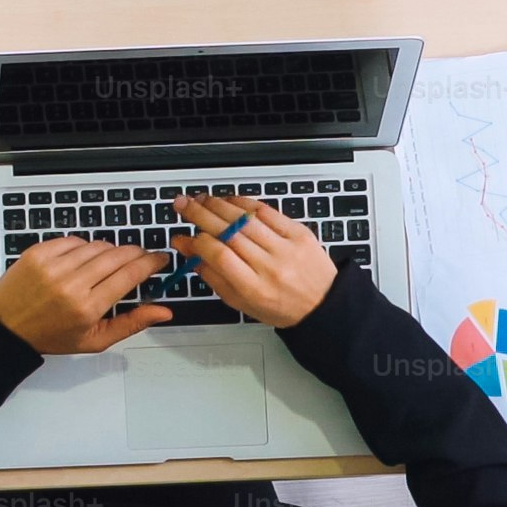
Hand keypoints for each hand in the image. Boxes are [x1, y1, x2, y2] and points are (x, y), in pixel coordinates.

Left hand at [0, 235, 169, 353]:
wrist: (7, 327)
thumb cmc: (52, 336)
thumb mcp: (95, 340)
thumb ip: (132, 323)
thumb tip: (163, 311)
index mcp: (88, 307)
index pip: (130, 274)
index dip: (151, 263)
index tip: (160, 259)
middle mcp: (71, 284)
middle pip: (117, 255)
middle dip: (136, 253)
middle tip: (143, 256)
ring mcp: (52, 265)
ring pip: (96, 246)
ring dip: (110, 250)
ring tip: (111, 262)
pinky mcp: (37, 253)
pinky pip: (72, 240)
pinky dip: (84, 246)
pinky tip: (84, 258)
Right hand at [172, 194, 338, 328]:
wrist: (324, 305)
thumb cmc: (281, 307)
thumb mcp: (241, 302)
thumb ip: (213, 277)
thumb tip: (188, 250)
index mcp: (254, 289)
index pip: (219, 256)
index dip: (196, 242)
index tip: (182, 237)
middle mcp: (271, 267)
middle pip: (229, 232)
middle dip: (200, 214)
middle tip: (181, 204)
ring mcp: (286, 248)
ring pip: (245, 219)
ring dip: (218, 204)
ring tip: (201, 199)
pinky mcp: (299, 233)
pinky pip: (267, 212)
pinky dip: (245, 202)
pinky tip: (229, 200)